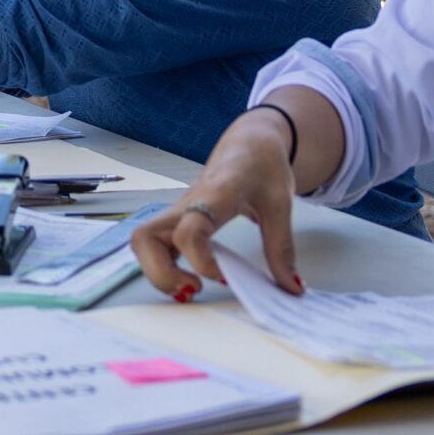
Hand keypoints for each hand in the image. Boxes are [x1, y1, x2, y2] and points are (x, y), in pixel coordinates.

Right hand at [132, 111, 303, 298]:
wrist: (250, 144)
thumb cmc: (262, 167)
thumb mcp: (280, 206)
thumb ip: (283, 249)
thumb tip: (291, 288)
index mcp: (214, 196)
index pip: (190, 230)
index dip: (200, 260)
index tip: (225, 279)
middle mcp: (186, 205)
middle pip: (145, 238)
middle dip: (161, 274)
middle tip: (193, 289)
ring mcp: (177, 213)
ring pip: (142, 243)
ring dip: (157, 273)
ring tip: (189, 289)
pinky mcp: (176, 222)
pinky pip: (154, 246)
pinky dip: (162, 268)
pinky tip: (187, 279)